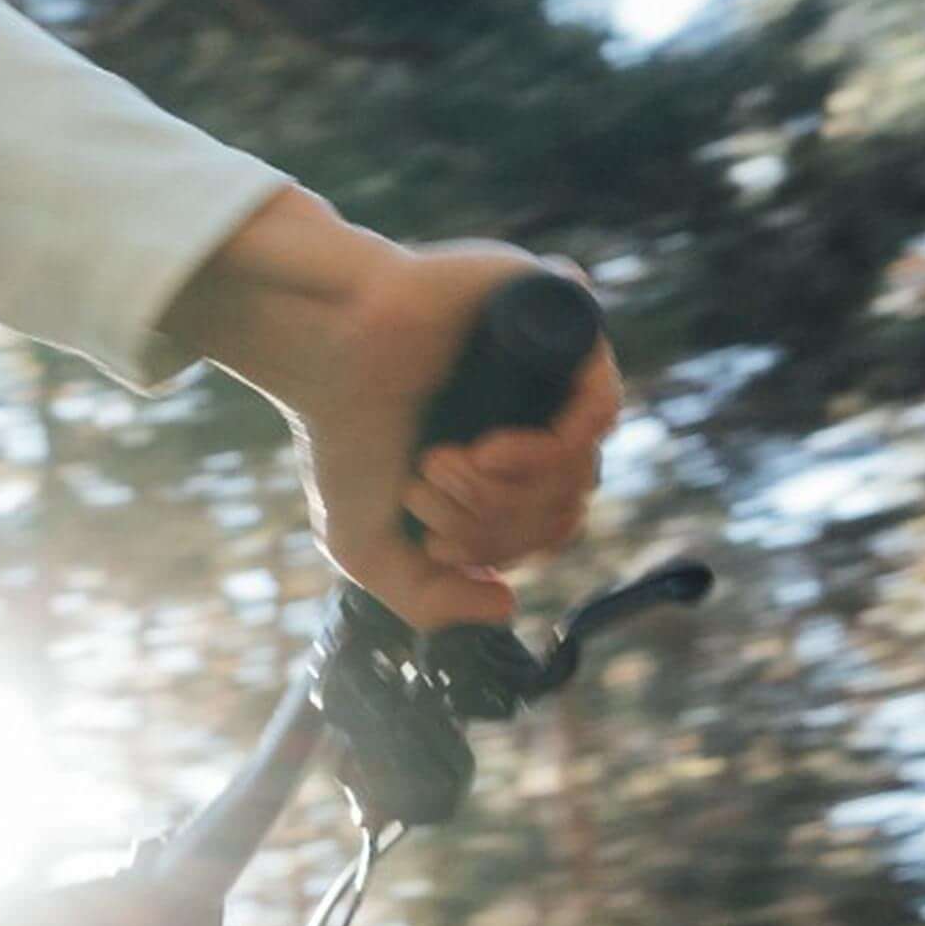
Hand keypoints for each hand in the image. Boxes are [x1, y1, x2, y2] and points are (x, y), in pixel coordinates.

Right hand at [166, 192, 621, 630]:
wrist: (324, 346)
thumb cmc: (340, 434)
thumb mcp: (370, 548)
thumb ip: (429, 600)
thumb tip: (507, 605)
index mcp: (511, 462)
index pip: (551, 530)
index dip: (495, 549)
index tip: (432, 538)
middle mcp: (542, 414)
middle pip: (566, 506)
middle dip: (489, 521)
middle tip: (424, 483)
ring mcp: (559, 368)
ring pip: (581, 469)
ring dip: (504, 491)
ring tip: (439, 462)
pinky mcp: (566, 320)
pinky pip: (600, 409)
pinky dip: (548, 450)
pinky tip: (489, 448)